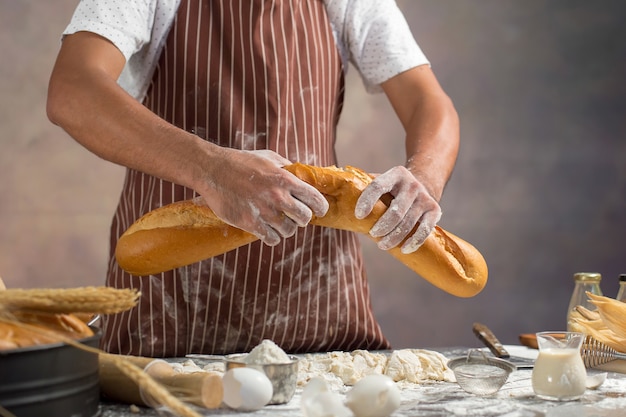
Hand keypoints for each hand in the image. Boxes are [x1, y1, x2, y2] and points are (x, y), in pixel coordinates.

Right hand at [201, 149, 328, 245]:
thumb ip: (288, 168)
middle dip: (302, 218)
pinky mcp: (250, 223)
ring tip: (279, 223)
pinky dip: (273, 237)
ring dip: (286, 228)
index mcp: (285, 179)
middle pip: (305, 218)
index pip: (315, 199)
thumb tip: (304, 176)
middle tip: (295, 216)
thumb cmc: (241, 161)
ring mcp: (264, 211)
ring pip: (289, 231)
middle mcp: (277, 196)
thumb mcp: (268, 158)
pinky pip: (272, 239)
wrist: (212, 170)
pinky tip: (268, 231)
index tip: (320, 211)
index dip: (321, 207)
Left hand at [354, 166, 441, 253]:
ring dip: (394, 237)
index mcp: (395, 174)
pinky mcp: (435, 210)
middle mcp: (412, 184)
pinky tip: (404, 249)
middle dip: (382, 226)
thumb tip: (338, 196)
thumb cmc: (393, 189)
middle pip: (396, 211)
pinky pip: (425, 229)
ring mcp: (425, 197)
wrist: (423, 184)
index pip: (378, 186)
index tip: (358, 215)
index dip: (367, 201)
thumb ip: (364, 186)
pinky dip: (414, 241)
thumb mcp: (382, 181)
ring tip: (382, 245)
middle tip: (373, 234)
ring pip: (408, 223)